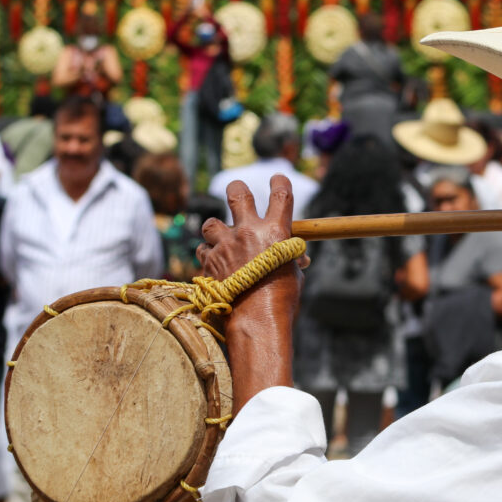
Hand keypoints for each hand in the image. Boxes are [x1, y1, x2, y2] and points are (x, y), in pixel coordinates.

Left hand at [197, 176, 304, 317]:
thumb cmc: (282, 300)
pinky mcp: (209, 262)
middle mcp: (248, 232)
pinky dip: (208, 255)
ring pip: (211, 223)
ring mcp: (225, 245)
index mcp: (275, 231)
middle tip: (238, 192)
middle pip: (237, 194)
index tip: (277, 179)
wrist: (256, 321)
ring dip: (216, 230)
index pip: (281, 194)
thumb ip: (290, 259)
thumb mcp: (293, 274)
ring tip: (221, 239)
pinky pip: (203, 251)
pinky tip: (215, 263)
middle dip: (237, 189)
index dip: (279, 182)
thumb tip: (297, 257)